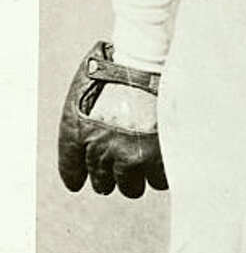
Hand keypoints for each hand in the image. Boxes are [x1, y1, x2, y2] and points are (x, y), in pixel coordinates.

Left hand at [58, 41, 167, 198]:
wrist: (153, 63)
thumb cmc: (122, 69)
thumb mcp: (87, 89)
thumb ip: (82, 121)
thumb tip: (83, 155)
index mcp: (80, 132)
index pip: (71, 167)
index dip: (76, 174)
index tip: (78, 181)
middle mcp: (102, 150)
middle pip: (104, 185)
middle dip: (114, 174)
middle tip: (127, 159)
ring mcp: (131, 158)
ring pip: (132, 188)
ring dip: (140, 175)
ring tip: (150, 154)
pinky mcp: (158, 160)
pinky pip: (159, 181)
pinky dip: (163, 171)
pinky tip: (166, 153)